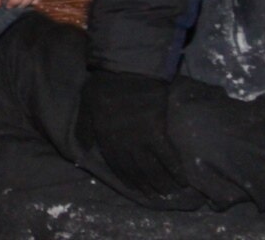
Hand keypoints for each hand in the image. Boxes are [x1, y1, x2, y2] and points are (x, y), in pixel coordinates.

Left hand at [76, 70, 187, 197]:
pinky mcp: (158, 131)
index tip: (137, 190)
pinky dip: (176, 170)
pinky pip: (168, 157)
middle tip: (157, 196)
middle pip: (136, 171)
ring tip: (170, 192)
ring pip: (153, 168)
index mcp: (105, 137)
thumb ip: (84, 129)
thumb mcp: (86, 105)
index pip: (117, 165)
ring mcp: (140, 139)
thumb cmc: (104, 84)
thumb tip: (82, 150)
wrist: (125, 69)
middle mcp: (122, 143)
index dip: (127, 180)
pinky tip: (183, 179)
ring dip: (162, 183)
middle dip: (146, 186)